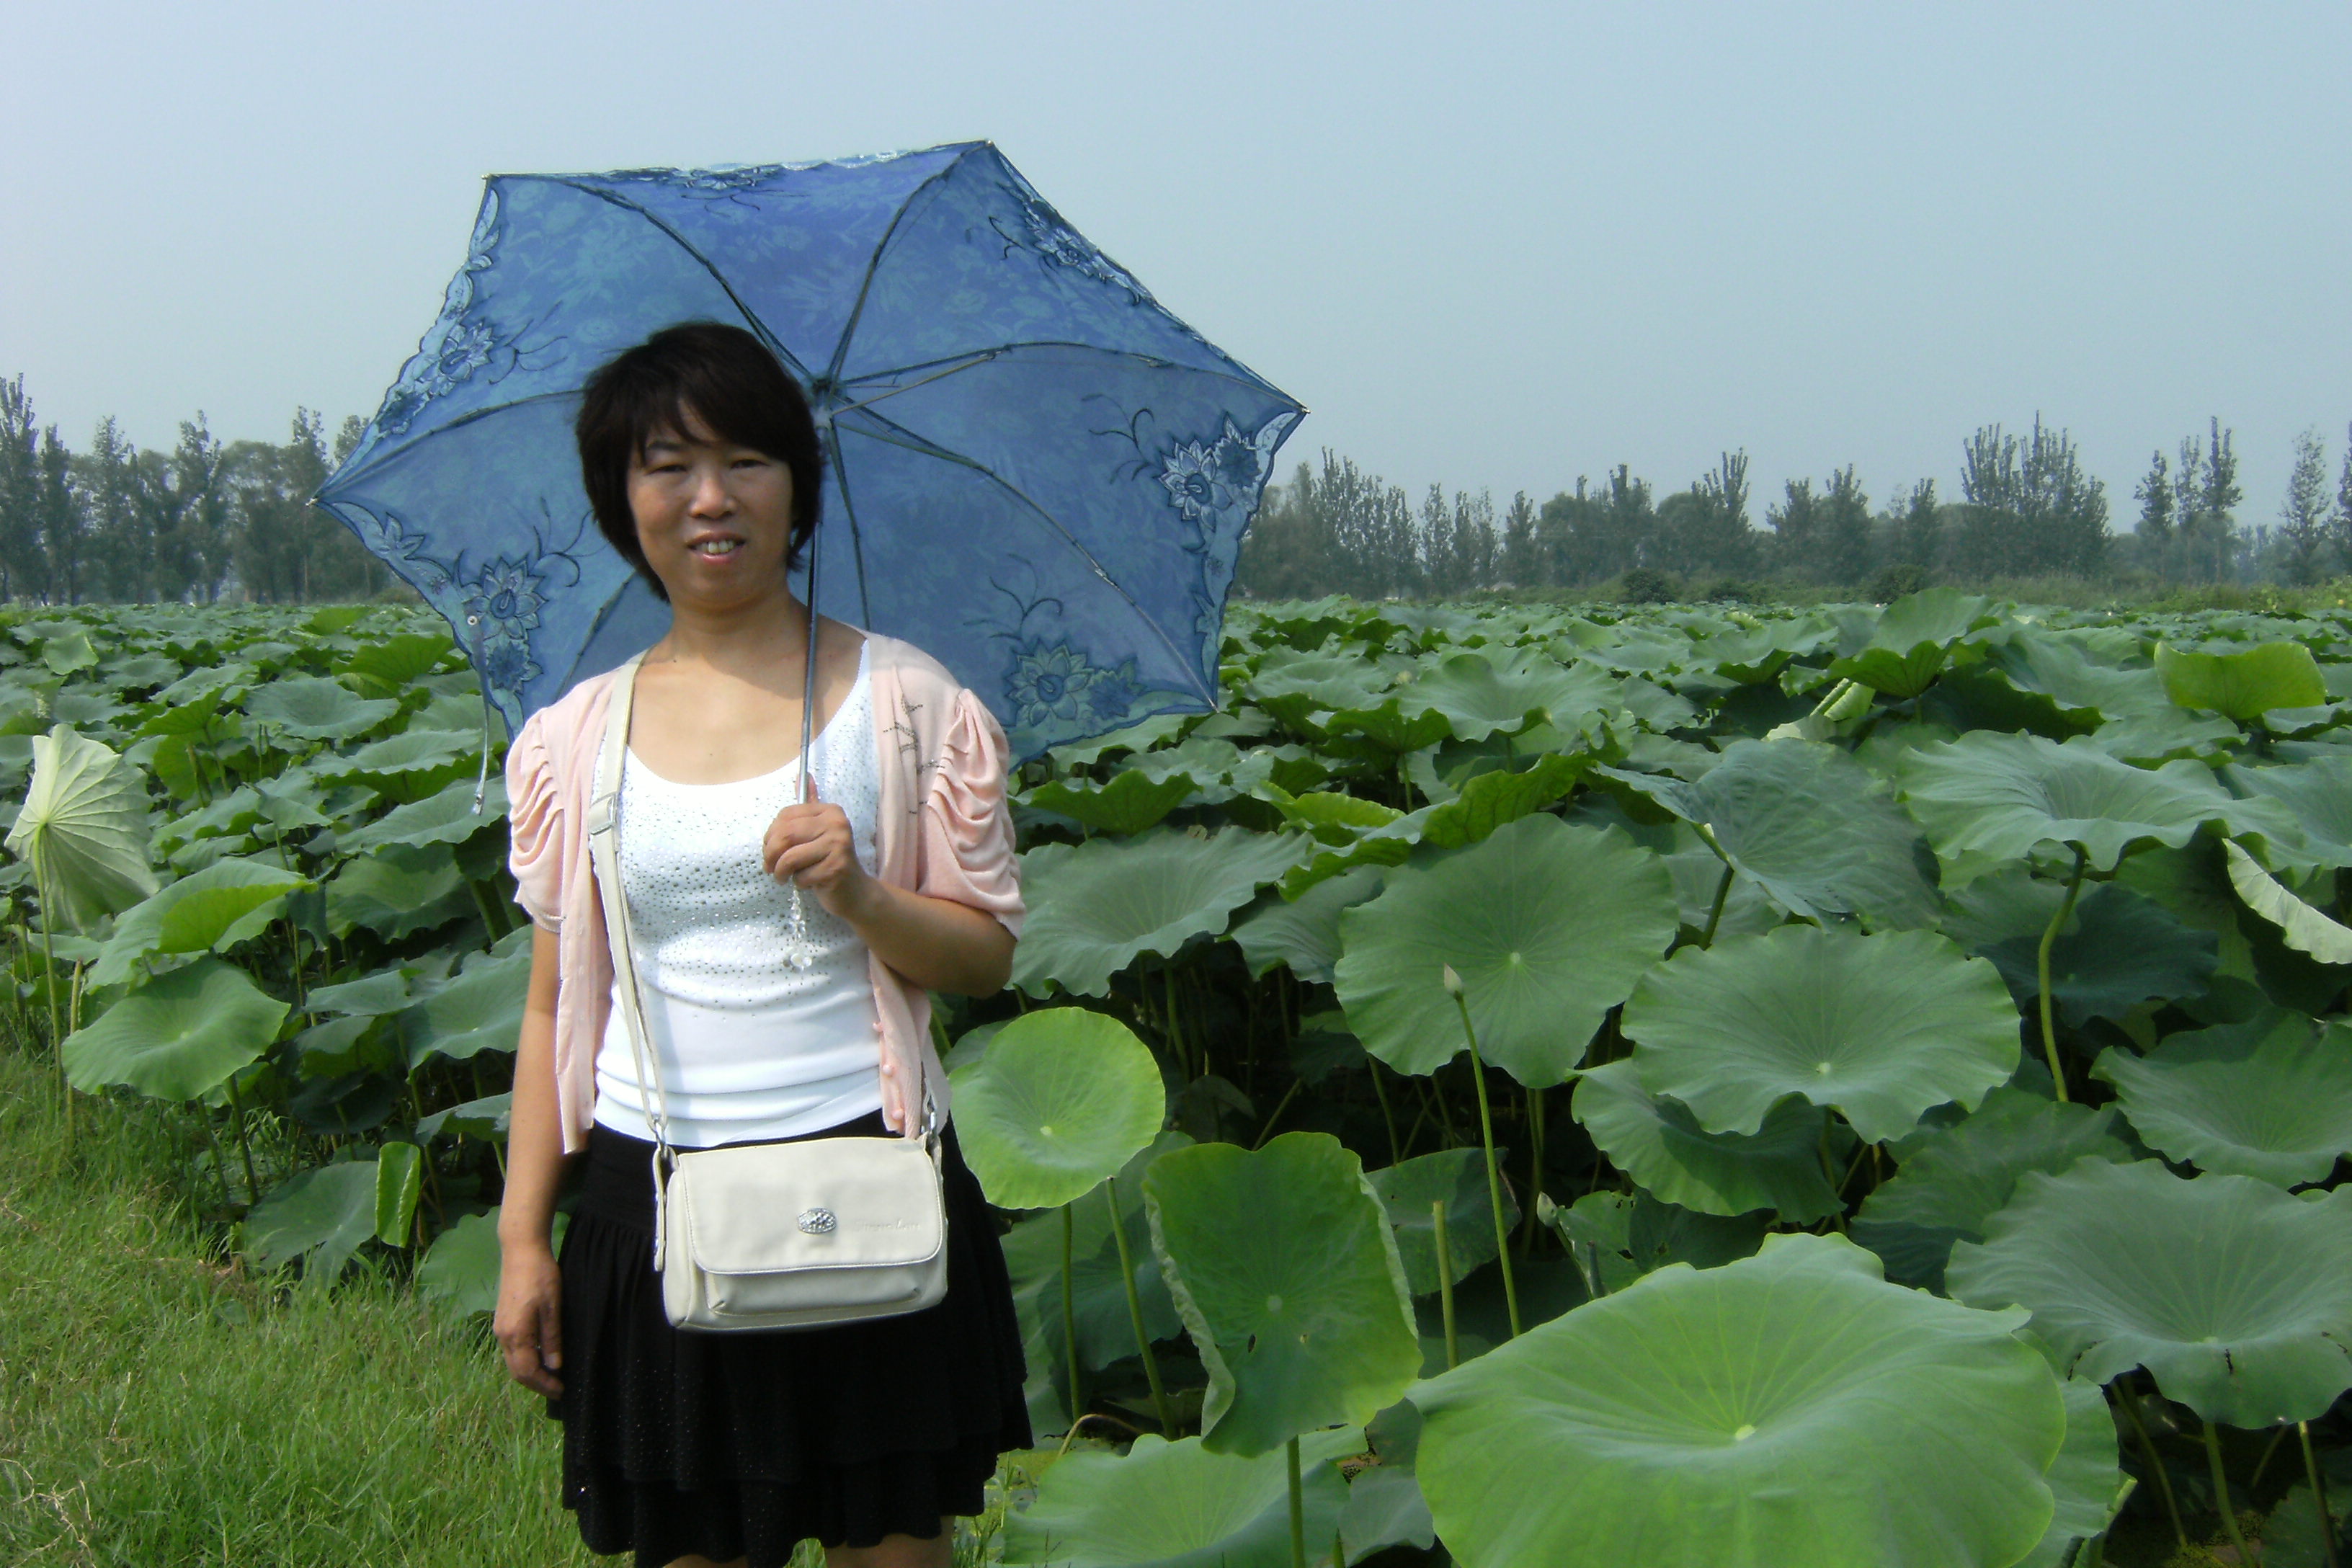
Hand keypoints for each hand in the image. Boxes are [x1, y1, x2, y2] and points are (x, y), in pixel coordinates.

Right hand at [493, 1243, 564, 1397]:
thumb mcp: (553, 1308)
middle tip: (558, 1388)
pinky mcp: (502, 1322)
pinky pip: (512, 1351)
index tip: (562, 1391)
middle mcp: (503, 1336)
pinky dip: (525, 1361)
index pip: (528, 1372)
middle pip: (517, 1372)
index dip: (544, 1385)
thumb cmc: (541, 1277)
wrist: (521, 1251)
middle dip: (537, 1384)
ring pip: (513, 1363)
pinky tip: (540, 1358)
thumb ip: (552, 1339)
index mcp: (516, 1334)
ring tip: (551, 1376)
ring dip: (530, 1373)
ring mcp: (500, 1329)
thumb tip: (555, 1366)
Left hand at [763, 781, 875, 919]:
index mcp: (830, 811)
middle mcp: (837, 823)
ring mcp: (839, 845)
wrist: (855, 891)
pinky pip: (802, 876)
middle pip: (785, 835)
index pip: (785, 816)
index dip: (770, 836)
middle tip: (771, 868)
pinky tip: (809, 882)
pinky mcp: (837, 868)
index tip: (771, 850)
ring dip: (781, 872)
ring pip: (790, 858)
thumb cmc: (829, 860)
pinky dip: (799, 884)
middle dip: (771, 855)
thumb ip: (811, 804)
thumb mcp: (818, 830)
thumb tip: (803, 775)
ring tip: (784, 878)